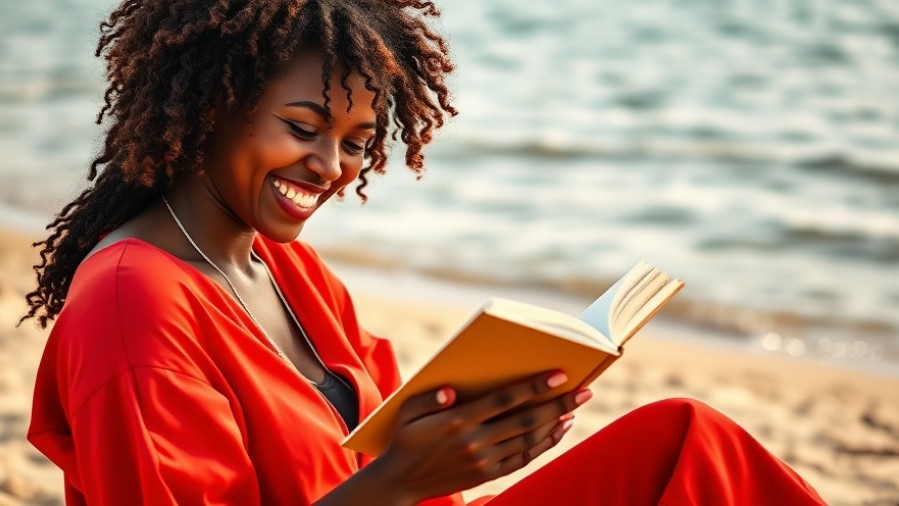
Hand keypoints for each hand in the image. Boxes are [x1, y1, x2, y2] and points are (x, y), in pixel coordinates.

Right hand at [369, 371, 591, 502]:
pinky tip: (558, 430)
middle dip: (558, 404)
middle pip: (526, 421)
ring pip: (529, 441)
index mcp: (458, 421)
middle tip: (584, 390)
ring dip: (556, 423)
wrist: (399, 482)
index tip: (559, 374)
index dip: (533, 387)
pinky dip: (544, 445)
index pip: (504, 401)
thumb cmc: (403, 438)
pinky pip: (524, 459)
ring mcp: (484, 461)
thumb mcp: (405, 411)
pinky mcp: (487, 474)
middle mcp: (475, 442)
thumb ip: (427, 398)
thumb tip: (450, 390)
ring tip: (575, 408)